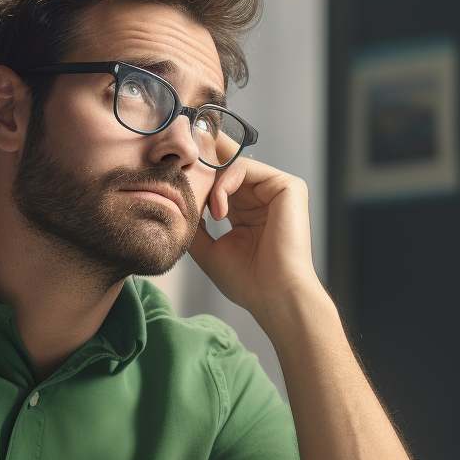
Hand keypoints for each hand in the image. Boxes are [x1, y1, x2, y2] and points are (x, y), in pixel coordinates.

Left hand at [188, 156, 322, 320]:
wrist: (274, 295)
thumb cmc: (245, 280)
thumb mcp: (208, 249)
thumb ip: (195, 224)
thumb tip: (178, 203)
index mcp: (245, 211)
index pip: (219, 182)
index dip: (197, 174)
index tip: (170, 173)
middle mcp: (261, 198)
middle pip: (226, 165)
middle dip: (199, 166)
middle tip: (177, 167)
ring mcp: (275, 190)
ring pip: (233, 165)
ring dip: (210, 183)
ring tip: (205, 210)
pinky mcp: (288, 186)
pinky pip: (246, 168)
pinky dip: (225, 183)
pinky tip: (219, 210)